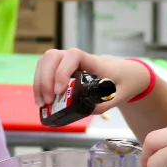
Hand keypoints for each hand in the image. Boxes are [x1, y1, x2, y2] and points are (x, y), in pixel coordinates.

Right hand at [33, 48, 151, 112]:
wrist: (126, 73)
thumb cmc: (124, 80)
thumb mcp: (120, 94)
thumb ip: (105, 102)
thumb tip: (88, 109)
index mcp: (93, 61)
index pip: (73, 56)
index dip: (62, 70)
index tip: (60, 90)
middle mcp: (77, 58)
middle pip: (52, 57)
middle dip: (45, 79)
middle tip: (48, 101)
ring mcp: (67, 62)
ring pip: (45, 62)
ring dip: (39, 82)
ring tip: (42, 103)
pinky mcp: (62, 69)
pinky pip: (45, 70)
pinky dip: (39, 84)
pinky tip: (42, 100)